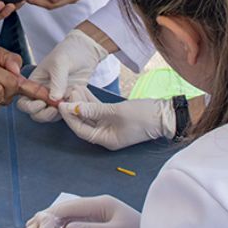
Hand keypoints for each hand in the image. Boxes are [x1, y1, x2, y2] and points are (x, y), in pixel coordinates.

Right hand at [11, 195, 140, 227]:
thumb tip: (67, 227)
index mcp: (101, 203)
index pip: (71, 206)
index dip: (52, 214)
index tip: (37, 221)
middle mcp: (99, 203)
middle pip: (69, 208)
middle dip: (51, 215)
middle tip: (33, 224)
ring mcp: (100, 210)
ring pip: (73, 213)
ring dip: (58, 221)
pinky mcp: (102, 218)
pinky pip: (80, 219)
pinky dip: (68, 225)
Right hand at [17, 29, 108, 122]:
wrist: (87, 50)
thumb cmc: (69, 52)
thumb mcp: (60, 63)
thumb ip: (57, 80)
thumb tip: (54, 99)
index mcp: (35, 83)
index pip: (24, 101)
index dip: (29, 106)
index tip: (41, 103)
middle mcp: (42, 93)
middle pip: (35, 112)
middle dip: (42, 114)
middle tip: (54, 109)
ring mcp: (55, 98)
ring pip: (49, 116)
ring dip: (54, 116)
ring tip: (64, 107)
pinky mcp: (68, 101)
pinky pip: (64, 113)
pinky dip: (67, 113)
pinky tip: (73, 104)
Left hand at [59, 87, 174, 149]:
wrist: (165, 115)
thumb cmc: (142, 116)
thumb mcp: (116, 111)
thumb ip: (93, 109)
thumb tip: (73, 107)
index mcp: (105, 140)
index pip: (81, 130)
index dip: (70, 117)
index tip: (61, 104)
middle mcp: (106, 135)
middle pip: (84, 122)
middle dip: (75, 108)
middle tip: (67, 93)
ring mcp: (111, 126)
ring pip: (91, 114)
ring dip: (82, 102)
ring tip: (75, 88)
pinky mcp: (116, 117)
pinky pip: (99, 111)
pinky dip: (91, 102)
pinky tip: (85, 91)